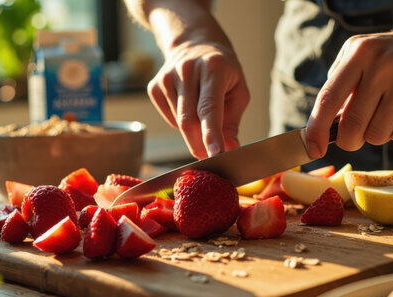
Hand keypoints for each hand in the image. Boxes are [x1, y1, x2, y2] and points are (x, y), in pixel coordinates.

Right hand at [148, 40, 249, 158]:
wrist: (195, 44)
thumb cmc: (223, 71)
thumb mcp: (238, 91)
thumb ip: (232, 122)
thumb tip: (230, 150)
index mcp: (212, 68)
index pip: (209, 108)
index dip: (211, 133)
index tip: (216, 154)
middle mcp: (186, 70)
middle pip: (189, 121)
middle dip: (200, 144)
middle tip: (210, 156)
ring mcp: (166, 78)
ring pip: (178, 123)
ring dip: (193, 133)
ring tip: (204, 117)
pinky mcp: (154, 87)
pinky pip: (169, 119)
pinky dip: (181, 124)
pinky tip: (189, 108)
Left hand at [305, 23, 392, 157]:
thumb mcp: (363, 54)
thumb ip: (340, 84)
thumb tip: (321, 126)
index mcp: (359, 52)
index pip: (328, 99)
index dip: (316, 129)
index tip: (313, 149)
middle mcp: (381, 64)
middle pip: (352, 125)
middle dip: (349, 140)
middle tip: (353, 138)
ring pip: (375, 134)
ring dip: (376, 134)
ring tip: (386, 114)